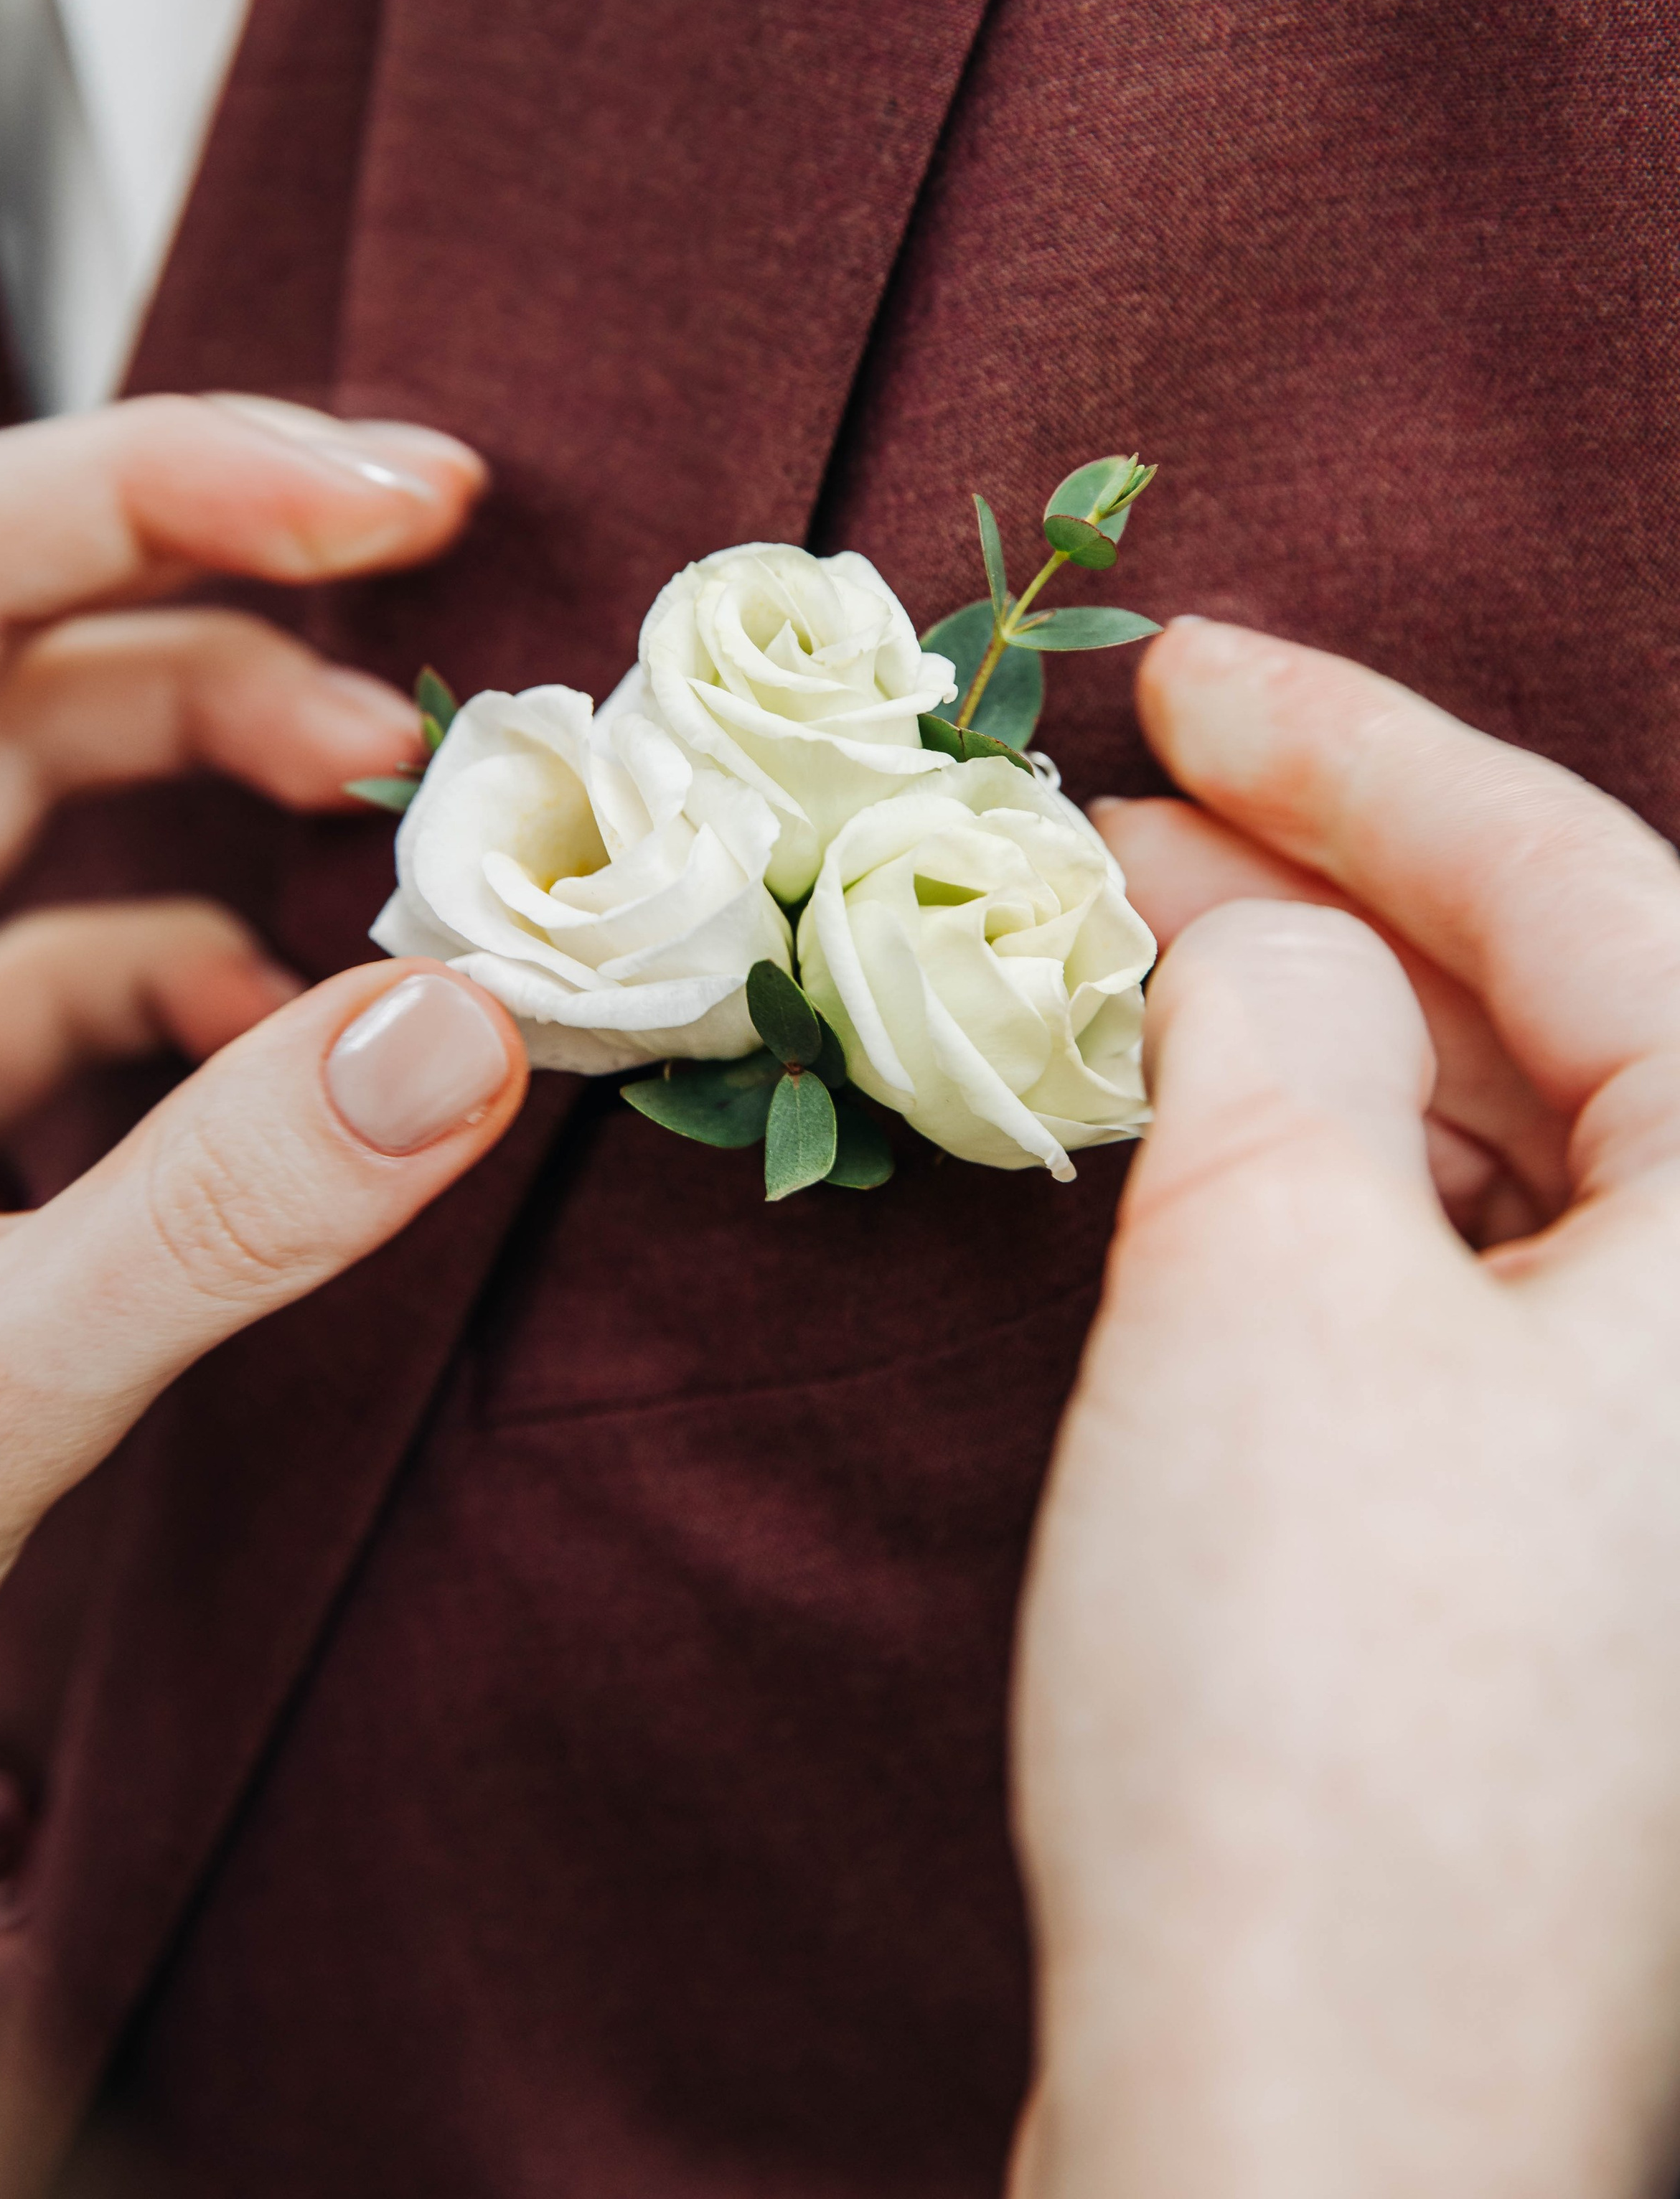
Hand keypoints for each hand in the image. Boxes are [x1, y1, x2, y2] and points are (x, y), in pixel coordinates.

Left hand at [0, 396, 525, 1810]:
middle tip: (453, 626)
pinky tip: (293, 1041)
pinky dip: (191, 960)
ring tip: (406, 822)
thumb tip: (476, 1022)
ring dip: (230, 772)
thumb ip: (216, 1212)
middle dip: (237, 605)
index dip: (167, 475)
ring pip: (35, 780)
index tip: (409, 498)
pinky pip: (46, 951)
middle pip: (6, 637)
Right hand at [1010, 620, 1679, 2198]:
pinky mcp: (1599, 1584)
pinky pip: (1492, 1299)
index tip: (1181, 667)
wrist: (1315, 2143)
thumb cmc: (1320, 1705)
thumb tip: (1259, 941)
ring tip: (1126, 966)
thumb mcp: (1266, 1272)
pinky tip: (1209, 1159)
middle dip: (1341, 896)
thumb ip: (1279, 1027)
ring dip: (1333, 1048)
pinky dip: (1349, 1201)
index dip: (1366, 752)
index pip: (1595, 889)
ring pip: (1528, 1163)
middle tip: (1119, 819)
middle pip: (1582, 1022)